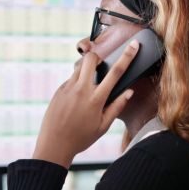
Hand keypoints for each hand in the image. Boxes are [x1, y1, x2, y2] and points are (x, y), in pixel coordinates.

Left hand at [32, 42, 137, 167]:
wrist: (54, 144)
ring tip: (88, 86)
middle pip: (91, 58)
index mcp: (96, 100)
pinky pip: (70, 79)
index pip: (116, 72)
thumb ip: (117, 106)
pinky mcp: (58, 90)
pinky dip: (76, 82)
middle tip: (101, 64)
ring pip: (79, 66)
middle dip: (98, 56)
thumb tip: (129, 92)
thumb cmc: (81, 138)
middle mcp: (82, 90)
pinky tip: (76, 100)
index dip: (127, 56)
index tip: (134, 45)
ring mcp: (68, 89)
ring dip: (87, 69)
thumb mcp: (103, 126)